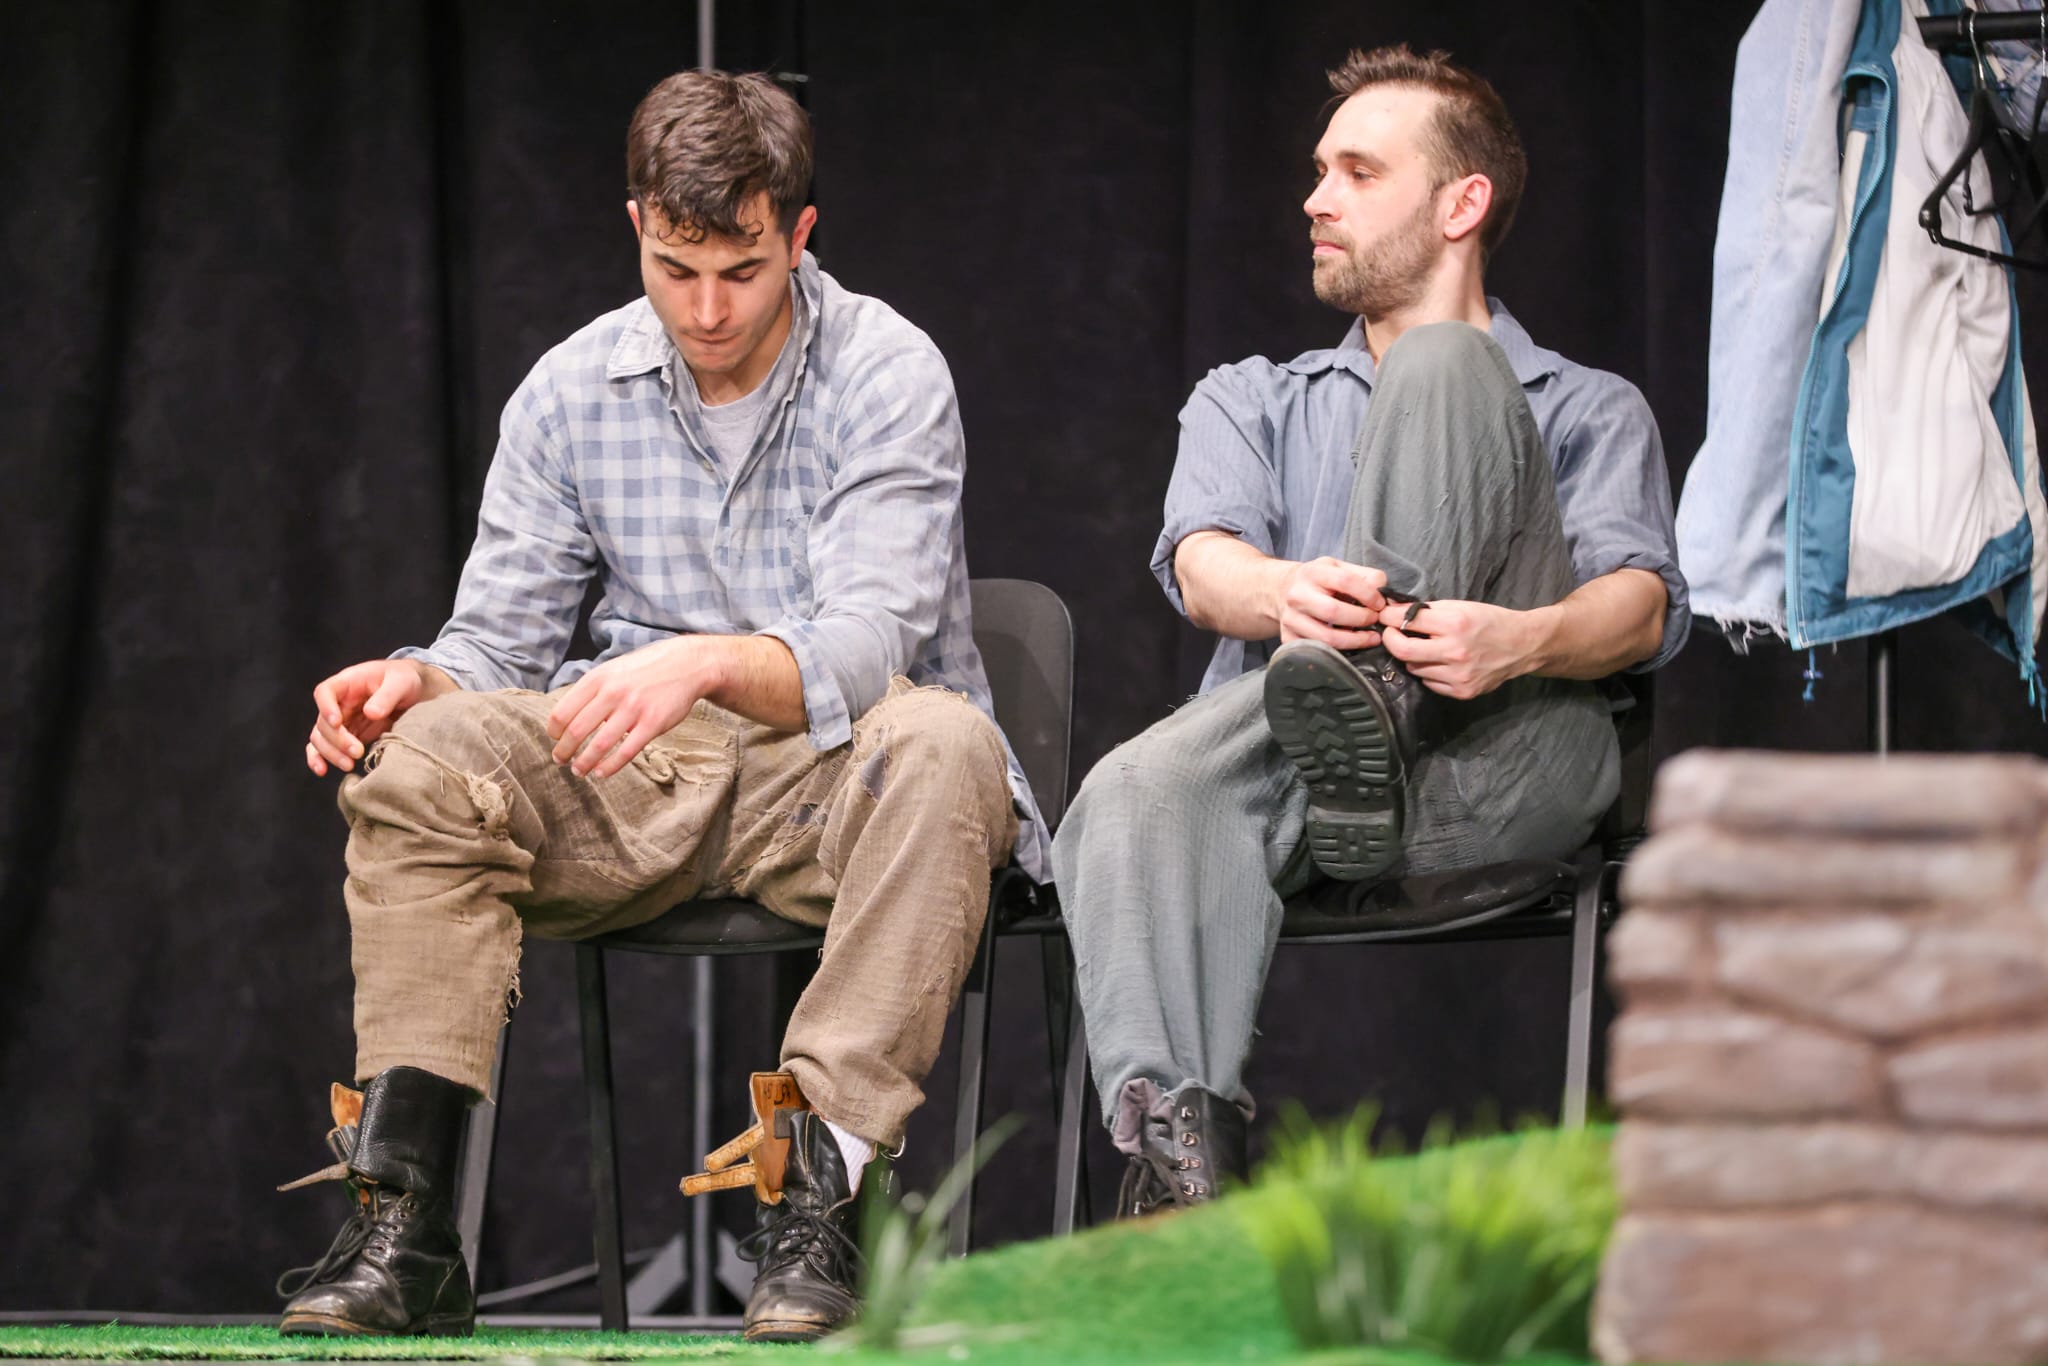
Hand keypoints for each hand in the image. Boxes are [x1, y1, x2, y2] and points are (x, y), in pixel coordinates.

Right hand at [307, 659, 437, 774]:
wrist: (415, 691)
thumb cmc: (405, 680)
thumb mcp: (401, 682)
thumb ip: (387, 696)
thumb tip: (371, 713)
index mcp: (349, 683)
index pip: (325, 691)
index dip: (325, 707)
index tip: (337, 723)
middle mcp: (339, 702)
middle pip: (323, 721)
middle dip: (337, 740)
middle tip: (357, 752)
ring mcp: (342, 720)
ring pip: (321, 737)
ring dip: (331, 753)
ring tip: (349, 765)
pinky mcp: (347, 736)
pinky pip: (325, 747)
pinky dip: (320, 758)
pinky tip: (323, 770)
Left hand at [547, 638, 720, 778]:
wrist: (686, 664)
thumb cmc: (645, 669)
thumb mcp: (612, 670)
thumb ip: (592, 690)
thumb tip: (568, 718)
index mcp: (597, 679)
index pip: (562, 711)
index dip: (553, 732)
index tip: (555, 740)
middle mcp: (612, 693)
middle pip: (576, 731)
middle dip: (564, 751)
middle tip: (560, 761)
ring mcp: (633, 709)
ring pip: (599, 745)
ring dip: (584, 763)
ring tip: (579, 771)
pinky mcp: (653, 724)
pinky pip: (626, 751)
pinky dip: (610, 766)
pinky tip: (601, 773)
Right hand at [1275, 557, 1386, 648]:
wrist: (1283, 590)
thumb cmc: (1319, 581)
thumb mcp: (1340, 568)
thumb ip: (1366, 576)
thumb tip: (1384, 594)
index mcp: (1312, 572)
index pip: (1344, 581)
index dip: (1368, 594)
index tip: (1380, 604)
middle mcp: (1297, 595)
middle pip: (1333, 612)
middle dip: (1361, 619)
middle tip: (1375, 621)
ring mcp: (1290, 619)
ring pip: (1327, 638)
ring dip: (1355, 641)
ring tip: (1370, 638)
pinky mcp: (1288, 638)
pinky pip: (1319, 651)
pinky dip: (1339, 651)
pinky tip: (1349, 644)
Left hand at [1378, 598, 1538, 699]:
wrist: (1522, 646)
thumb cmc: (1489, 621)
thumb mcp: (1460, 607)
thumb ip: (1427, 611)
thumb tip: (1392, 611)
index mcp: (1455, 624)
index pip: (1406, 622)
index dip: (1389, 619)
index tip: (1385, 617)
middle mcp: (1455, 651)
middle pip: (1402, 651)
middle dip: (1390, 640)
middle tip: (1391, 634)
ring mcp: (1458, 675)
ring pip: (1414, 669)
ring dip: (1413, 658)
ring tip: (1426, 648)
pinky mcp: (1462, 691)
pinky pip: (1429, 683)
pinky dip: (1428, 672)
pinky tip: (1440, 663)